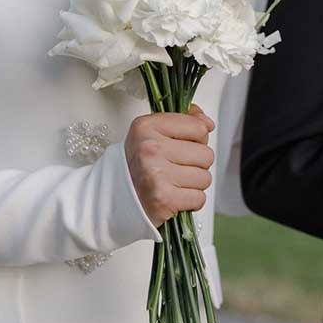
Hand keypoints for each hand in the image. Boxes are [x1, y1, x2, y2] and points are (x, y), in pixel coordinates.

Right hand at [125, 105, 214, 226]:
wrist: (115, 197)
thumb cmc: (139, 165)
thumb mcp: (153, 133)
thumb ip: (183, 121)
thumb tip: (207, 123)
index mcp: (147, 127)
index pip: (198, 128)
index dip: (197, 139)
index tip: (182, 145)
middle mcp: (150, 148)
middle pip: (206, 155)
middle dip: (196, 165)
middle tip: (176, 168)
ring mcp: (156, 174)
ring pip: (205, 178)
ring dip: (194, 184)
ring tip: (174, 183)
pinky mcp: (164, 199)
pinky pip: (199, 198)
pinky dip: (190, 201)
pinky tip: (174, 196)